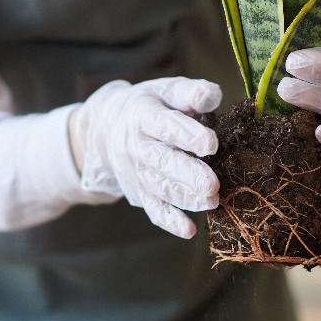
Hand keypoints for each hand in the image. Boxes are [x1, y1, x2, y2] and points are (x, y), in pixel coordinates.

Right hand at [69, 77, 220, 237]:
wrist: (107, 127)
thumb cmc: (150, 106)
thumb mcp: (165, 90)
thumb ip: (190, 93)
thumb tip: (213, 98)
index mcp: (144, 116)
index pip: (164, 126)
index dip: (187, 135)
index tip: (211, 144)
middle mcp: (137, 147)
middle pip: (162, 162)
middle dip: (187, 174)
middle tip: (212, 184)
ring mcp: (138, 172)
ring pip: (160, 188)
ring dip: (185, 198)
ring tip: (212, 201)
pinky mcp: (140, 192)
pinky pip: (153, 209)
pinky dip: (170, 221)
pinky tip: (189, 230)